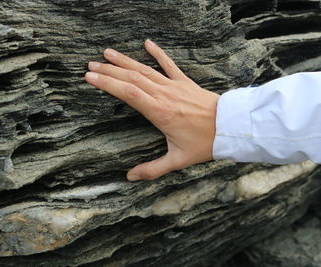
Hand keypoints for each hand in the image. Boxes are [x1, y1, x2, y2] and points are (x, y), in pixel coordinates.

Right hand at [85, 39, 219, 180]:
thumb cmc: (205, 143)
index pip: (128, 93)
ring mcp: (174, 86)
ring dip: (125, 61)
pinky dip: (158, 53)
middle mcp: (164, 95)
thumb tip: (129, 177)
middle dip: (109, 71)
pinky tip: (147, 43)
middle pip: (132, 78)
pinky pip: (169, 64)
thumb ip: (152, 169)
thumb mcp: (178, 160)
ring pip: (145, 70)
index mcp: (159, 112)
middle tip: (91, 65)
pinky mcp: (185, 82)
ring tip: (107, 53)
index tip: (90, 77)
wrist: (230, 126)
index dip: (107, 83)